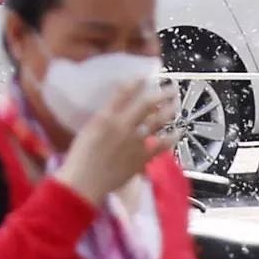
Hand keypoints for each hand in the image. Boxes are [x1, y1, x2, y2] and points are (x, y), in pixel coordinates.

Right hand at [54, 81, 180, 205]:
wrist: (85, 182)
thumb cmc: (80, 157)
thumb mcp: (88, 130)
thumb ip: (104, 119)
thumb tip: (116, 111)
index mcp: (106, 116)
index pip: (124, 92)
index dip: (136, 82)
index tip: (144, 76)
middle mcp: (123, 125)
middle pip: (147, 103)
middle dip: (162, 92)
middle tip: (171, 87)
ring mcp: (135, 141)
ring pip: (159, 120)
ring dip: (170, 109)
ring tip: (176, 103)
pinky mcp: (143, 157)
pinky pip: (163, 144)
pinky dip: (172, 136)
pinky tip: (178, 131)